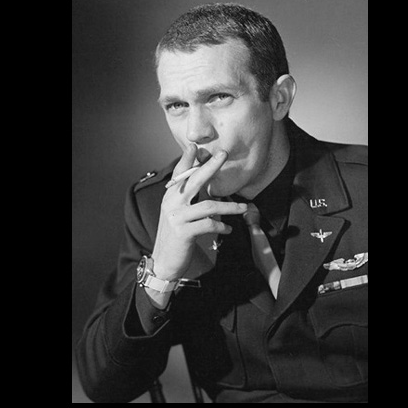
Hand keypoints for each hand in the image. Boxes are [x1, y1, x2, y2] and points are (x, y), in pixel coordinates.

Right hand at [151, 144, 246, 280]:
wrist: (164, 261)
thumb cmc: (175, 237)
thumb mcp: (178, 214)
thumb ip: (188, 200)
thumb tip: (206, 186)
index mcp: (170, 196)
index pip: (179, 174)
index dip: (187, 159)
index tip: (195, 146)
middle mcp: (172, 203)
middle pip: (194, 180)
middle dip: (210, 166)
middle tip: (223, 154)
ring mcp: (177, 217)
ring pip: (208, 206)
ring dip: (229, 207)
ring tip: (243, 208)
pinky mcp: (183, 232)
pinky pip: (209, 225)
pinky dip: (221, 227)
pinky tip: (228, 229)